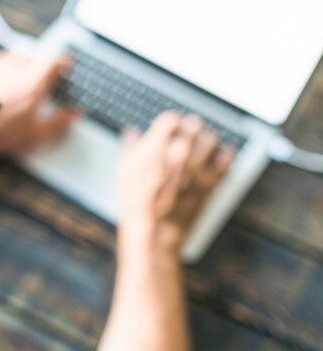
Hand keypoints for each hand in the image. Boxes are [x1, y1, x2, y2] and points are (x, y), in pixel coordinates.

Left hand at [0, 51, 78, 159]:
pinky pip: (6, 59)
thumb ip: (57, 123)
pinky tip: (11, 77)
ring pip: (23, 55)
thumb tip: (75, 115)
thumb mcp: (33, 134)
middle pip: (40, 56)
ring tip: (31, 76)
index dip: (65, 62)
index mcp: (34, 83)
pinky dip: (13, 65)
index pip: (56, 61)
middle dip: (48, 64)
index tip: (69, 66)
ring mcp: (1, 66)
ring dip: (30, 62)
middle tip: (51, 75)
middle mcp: (19, 69)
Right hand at [117, 111, 234, 253]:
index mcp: (157, 148)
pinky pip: (226, 161)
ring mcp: (196, 168)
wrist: (155, 231)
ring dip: (208, 140)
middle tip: (190, 132)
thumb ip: (132, 147)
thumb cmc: (137, 203)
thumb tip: (132, 133)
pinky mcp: (210, 182)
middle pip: (194, 126)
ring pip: (211, 140)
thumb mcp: (125, 171)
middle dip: (191, 129)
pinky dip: (225, 156)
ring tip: (205, 144)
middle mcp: (179, 154)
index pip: (172, 119)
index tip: (172, 127)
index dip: (172, 123)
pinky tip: (223, 155)